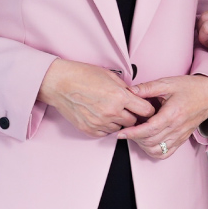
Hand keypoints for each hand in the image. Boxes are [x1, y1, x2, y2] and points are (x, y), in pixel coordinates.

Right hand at [38, 60, 156, 137]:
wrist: (60, 83)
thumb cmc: (82, 75)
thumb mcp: (109, 75)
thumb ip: (125, 88)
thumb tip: (135, 96)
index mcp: (119, 96)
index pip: (145, 110)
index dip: (147, 108)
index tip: (146, 108)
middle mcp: (111, 112)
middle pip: (134, 121)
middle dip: (133, 115)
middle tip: (127, 108)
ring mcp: (100, 123)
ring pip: (120, 128)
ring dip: (119, 121)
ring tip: (110, 109)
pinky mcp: (90, 130)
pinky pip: (106, 133)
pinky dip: (106, 126)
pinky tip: (101, 115)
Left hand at [119, 75, 207, 158]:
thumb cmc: (190, 87)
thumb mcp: (168, 83)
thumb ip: (148, 88)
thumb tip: (130, 91)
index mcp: (173, 114)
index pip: (149, 130)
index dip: (133, 133)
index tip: (122, 133)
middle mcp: (177, 128)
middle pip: (151, 141)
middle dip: (135, 138)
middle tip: (127, 131)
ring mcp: (180, 135)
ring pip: (157, 150)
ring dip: (143, 145)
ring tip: (137, 135)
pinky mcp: (182, 139)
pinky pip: (166, 153)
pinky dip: (154, 151)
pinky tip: (148, 142)